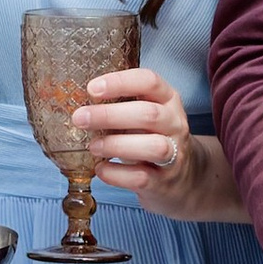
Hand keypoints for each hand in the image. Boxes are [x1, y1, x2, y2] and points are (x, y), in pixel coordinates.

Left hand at [80, 66, 208, 219]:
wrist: (183, 177)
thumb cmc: (152, 138)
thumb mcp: (144, 114)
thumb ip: (121, 105)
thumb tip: (80, 104)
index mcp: (168, 99)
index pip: (149, 81)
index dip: (120, 82)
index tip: (92, 89)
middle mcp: (175, 124)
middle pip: (149, 115)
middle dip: (110, 115)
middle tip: (80, 118)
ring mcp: (174, 154)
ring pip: (153, 147)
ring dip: (117, 145)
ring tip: (93, 147)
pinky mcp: (164, 181)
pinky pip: (141, 177)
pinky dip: (116, 174)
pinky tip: (101, 169)